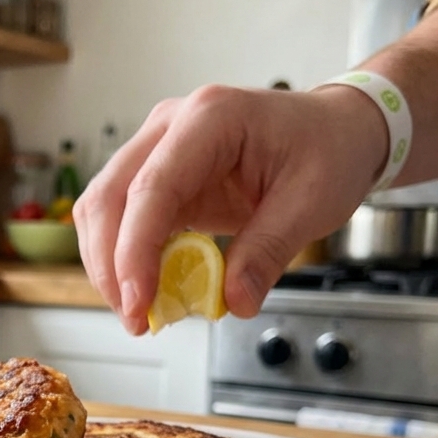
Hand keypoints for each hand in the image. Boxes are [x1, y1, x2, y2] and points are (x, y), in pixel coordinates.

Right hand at [73, 84, 388, 333]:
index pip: (151, 188)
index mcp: (210, 118)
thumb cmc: (328, 151)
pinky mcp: (157, 179)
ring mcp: (157, 150)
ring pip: (102, 209)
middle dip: (111, 266)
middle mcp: (170, 127)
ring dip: (109, 266)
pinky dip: (125, 260)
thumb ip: (267, 252)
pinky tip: (147, 290)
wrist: (335, 132)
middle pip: (108, 197)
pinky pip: (122, 221)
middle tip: (136, 318)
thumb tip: (233, 301)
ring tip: (139, 312)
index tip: (138, 303)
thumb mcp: (312, 203)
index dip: (134, 252)